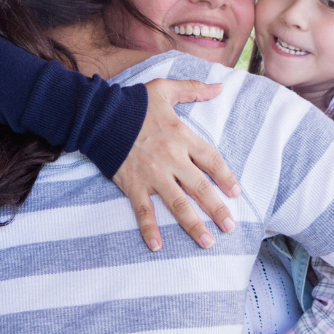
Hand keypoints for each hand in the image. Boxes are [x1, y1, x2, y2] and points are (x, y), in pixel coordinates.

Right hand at [113, 78, 240, 250]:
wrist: (98, 115)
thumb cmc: (132, 102)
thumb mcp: (165, 89)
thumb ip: (193, 90)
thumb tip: (219, 87)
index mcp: (182, 137)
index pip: (211, 161)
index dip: (226, 177)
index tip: (236, 193)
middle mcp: (171, 159)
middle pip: (200, 188)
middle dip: (217, 209)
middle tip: (230, 226)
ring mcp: (152, 175)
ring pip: (178, 204)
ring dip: (193, 225)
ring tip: (207, 242)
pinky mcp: (132, 185)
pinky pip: (143, 211)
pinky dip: (149, 229)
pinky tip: (157, 246)